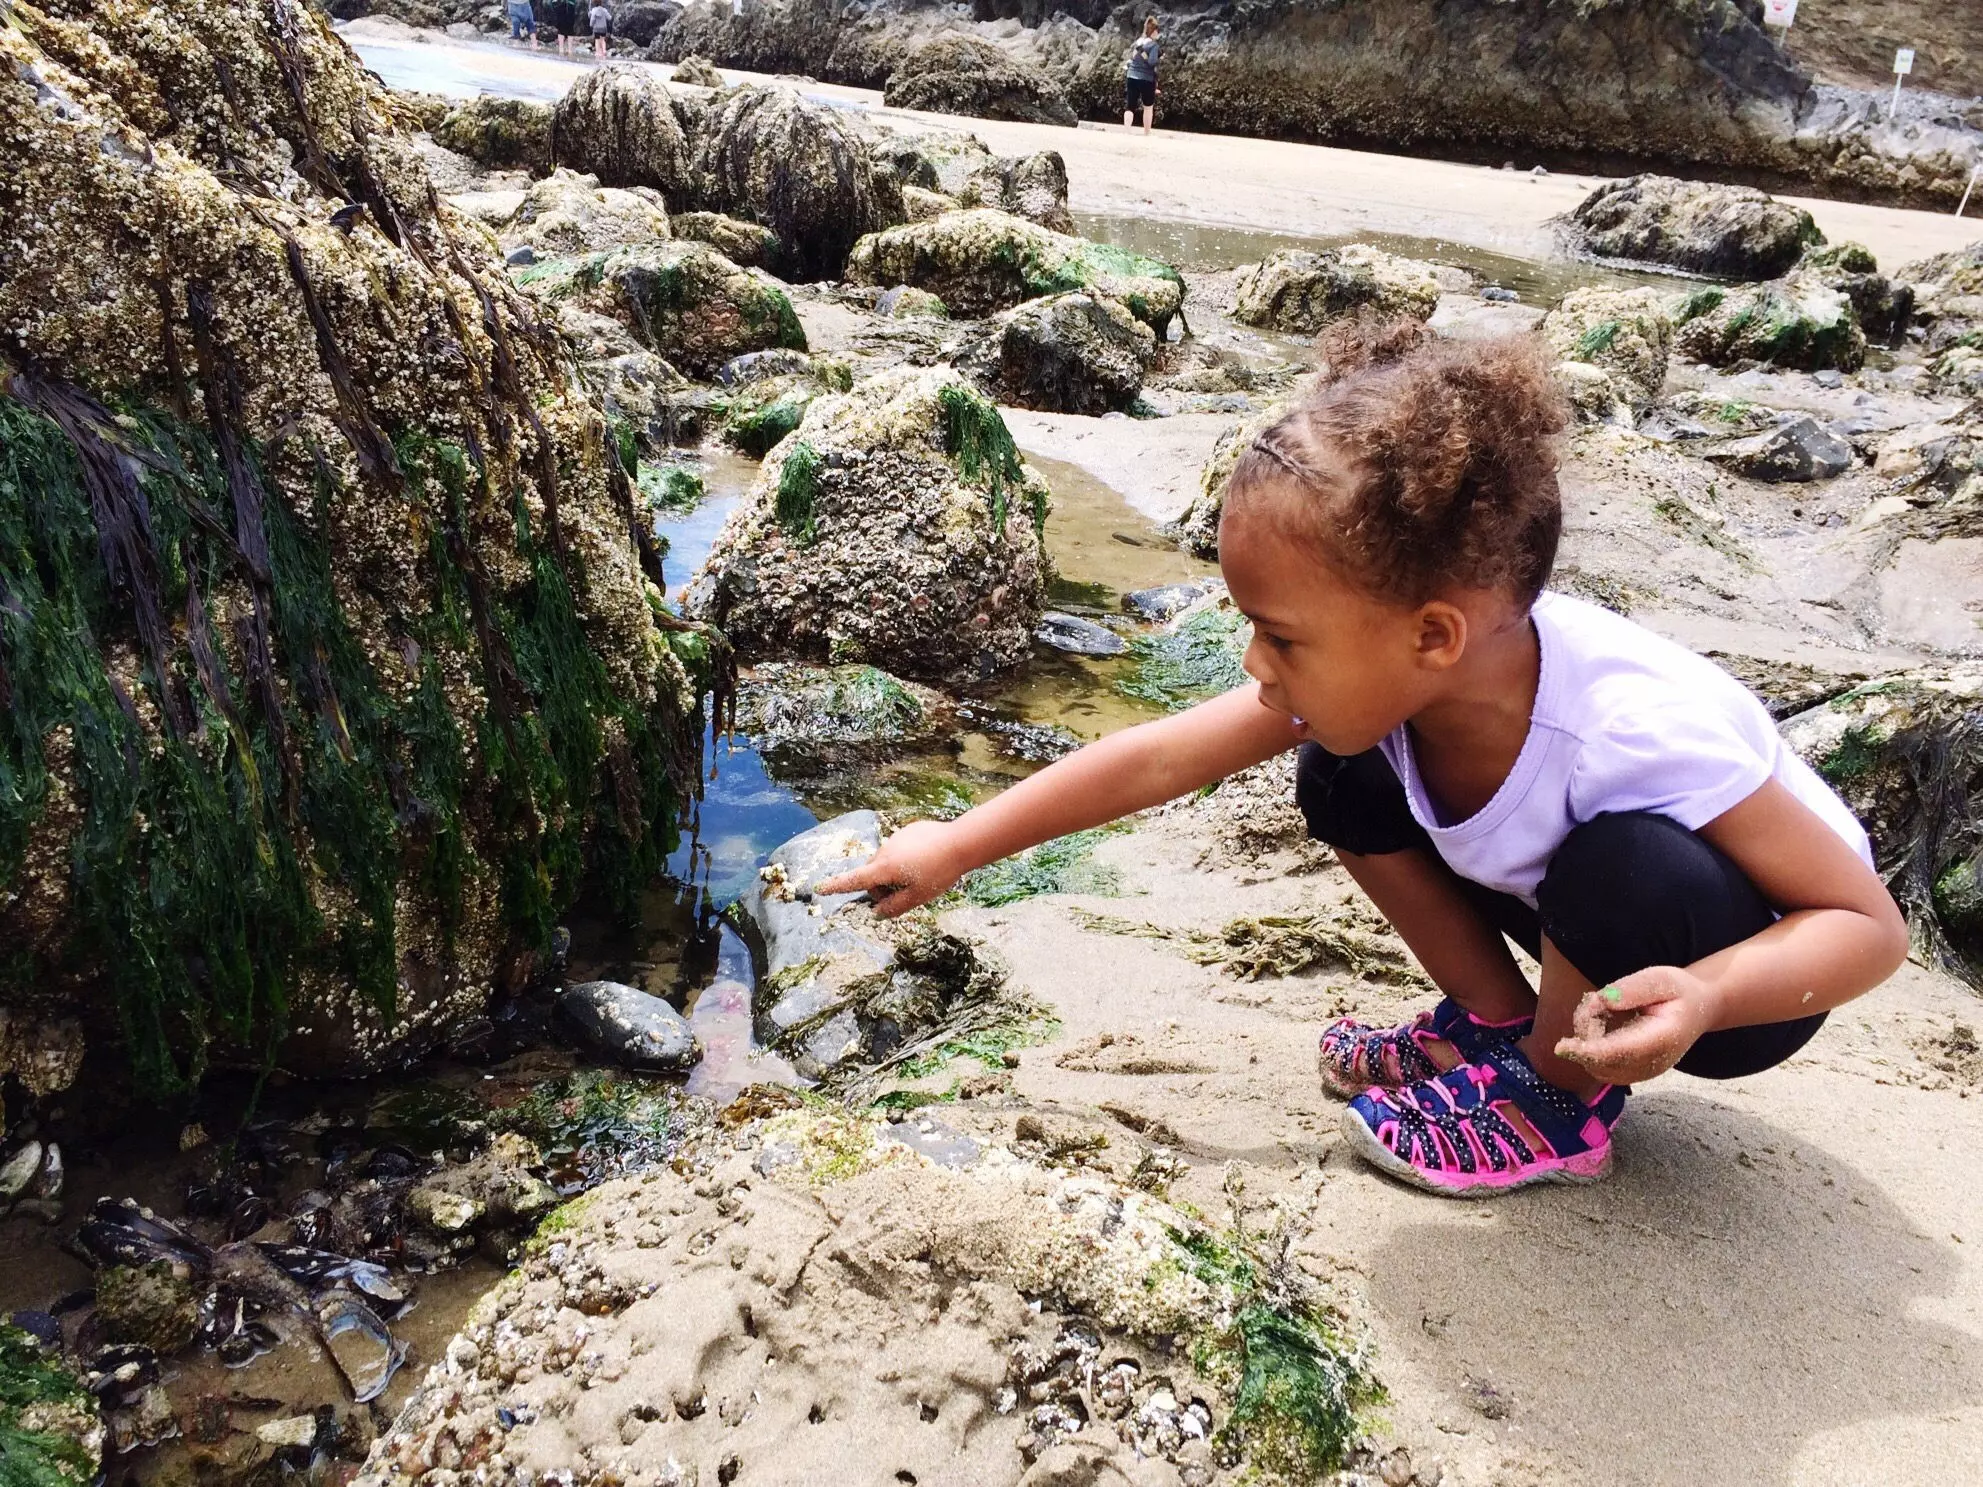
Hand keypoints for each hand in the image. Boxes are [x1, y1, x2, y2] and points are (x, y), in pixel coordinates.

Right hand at [814, 820, 965, 917]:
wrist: (960, 842)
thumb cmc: (939, 872)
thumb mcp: (918, 897)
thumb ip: (895, 907)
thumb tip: (877, 912)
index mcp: (885, 868)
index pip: (855, 880)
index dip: (837, 886)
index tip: (820, 888)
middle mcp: (885, 850)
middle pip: (873, 873)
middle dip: (883, 886)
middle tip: (906, 893)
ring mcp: (896, 838)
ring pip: (887, 861)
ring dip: (895, 872)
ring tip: (922, 874)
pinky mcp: (908, 831)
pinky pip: (900, 848)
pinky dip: (906, 858)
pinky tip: (928, 860)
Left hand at [1554, 965, 1720, 1085]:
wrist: (1698, 1009)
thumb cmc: (1677, 991)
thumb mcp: (1660, 979)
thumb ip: (1632, 989)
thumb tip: (1603, 1002)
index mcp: (1661, 1039)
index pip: (1618, 1052)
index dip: (1587, 1051)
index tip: (1561, 1047)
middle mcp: (1652, 1064)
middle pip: (1602, 1063)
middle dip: (1585, 1037)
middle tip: (1593, 1003)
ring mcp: (1643, 1073)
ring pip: (1598, 1068)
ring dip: (1587, 1043)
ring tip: (1602, 1012)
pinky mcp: (1633, 1074)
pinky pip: (1601, 1068)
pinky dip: (1592, 1051)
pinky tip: (1603, 1027)